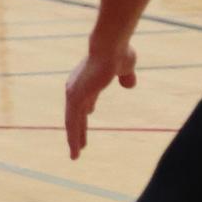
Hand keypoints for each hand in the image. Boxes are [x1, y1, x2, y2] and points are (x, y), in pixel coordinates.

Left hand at [64, 39, 137, 158]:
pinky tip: (76, 149)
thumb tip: (129, 85)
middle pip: (75, 114)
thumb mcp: (126, 67)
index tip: (87, 118)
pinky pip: (72, 123)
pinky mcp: (74, 99)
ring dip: (74, 139)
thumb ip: (126, 76)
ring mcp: (73, 94)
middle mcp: (76, 88)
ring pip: (72, 122)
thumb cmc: (118, 53)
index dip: (85, 111)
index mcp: (86, 82)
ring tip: (75, 154)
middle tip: (78, 144)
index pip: (84, 101)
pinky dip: (73, 137)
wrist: (111, 47)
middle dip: (77, 129)